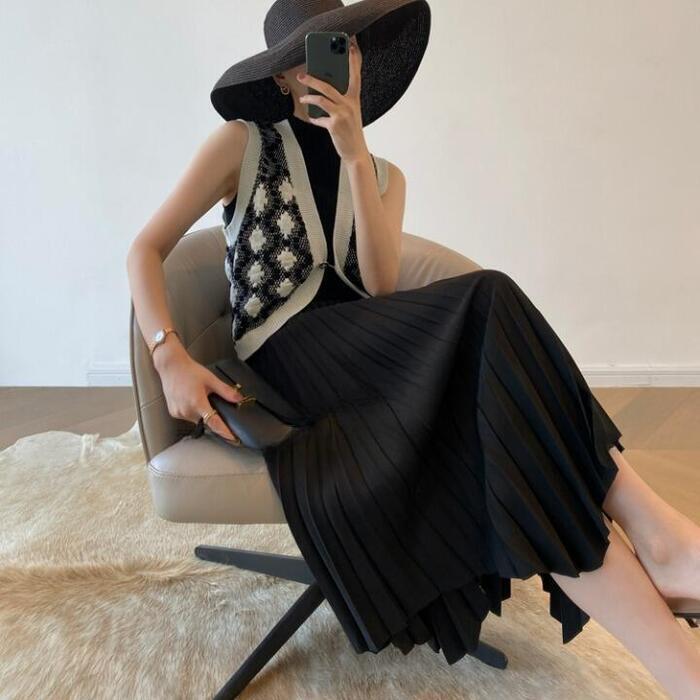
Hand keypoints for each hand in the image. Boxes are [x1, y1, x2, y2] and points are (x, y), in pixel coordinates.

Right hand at [156, 350, 245, 444]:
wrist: (171, 366)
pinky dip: (193, 411)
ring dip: (202, 413)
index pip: (214, 423)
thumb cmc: (189, 371)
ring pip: (197, 419)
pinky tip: (191, 399)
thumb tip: (238, 399)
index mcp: (197, 403)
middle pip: (206, 421)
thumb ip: (225, 391)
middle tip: (210, 400)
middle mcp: (187, 410)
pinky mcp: (173, 412)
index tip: (232, 438)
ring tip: (198, 396)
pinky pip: (188, 417)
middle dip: (212, 415)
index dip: (224, 432)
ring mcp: (179, 412)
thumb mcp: (211, 379)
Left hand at [297, 38, 368, 164]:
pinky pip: (319, 118)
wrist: (356, 152)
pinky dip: (315, 119)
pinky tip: (313, 119)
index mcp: (355, 99)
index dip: (353, 61)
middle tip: (302, 75)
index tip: (350, 47)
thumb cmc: (351, 131)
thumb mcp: (349, 113)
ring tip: (302, 97)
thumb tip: (321, 91)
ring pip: (322, 99)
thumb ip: (340, 101)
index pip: (355, 76)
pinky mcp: (334, 124)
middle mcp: (350, 104)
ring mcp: (342, 114)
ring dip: (309, 97)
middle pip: (329, 85)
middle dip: (313, 79)